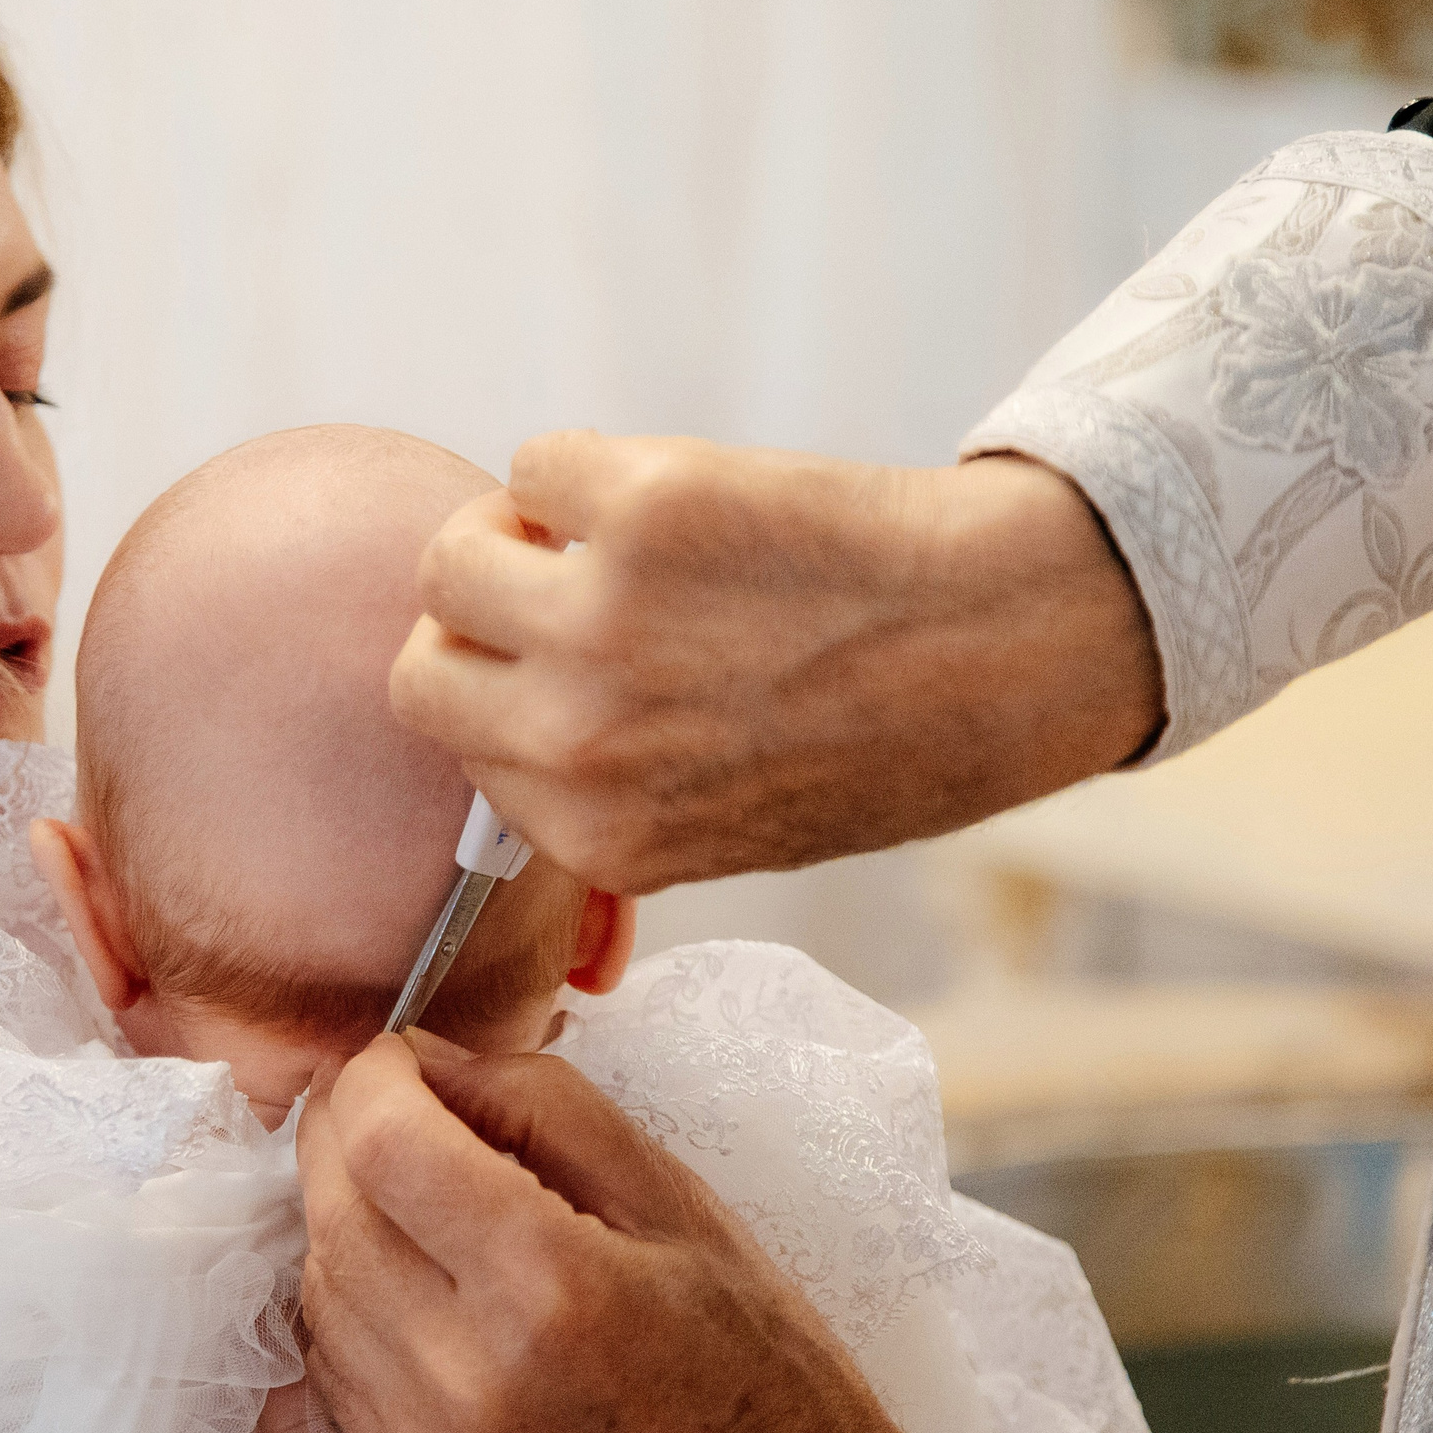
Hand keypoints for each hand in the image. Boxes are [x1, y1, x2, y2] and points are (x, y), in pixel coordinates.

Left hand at [295, 1030, 959, 1432]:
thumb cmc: (760, 1368)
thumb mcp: (679, 1202)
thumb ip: (546, 1107)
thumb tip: (430, 1060)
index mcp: (555, 1286)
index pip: (385, 1145)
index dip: (371, 1077)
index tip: (397, 1056)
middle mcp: (474, 1377)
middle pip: (333, 1211)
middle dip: (340, 1132)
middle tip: (384, 1099)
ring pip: (321, 1289)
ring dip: (340, 1213)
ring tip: (405, 1182)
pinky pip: (337, 1368)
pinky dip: (351, 1299)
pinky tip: (410, 1272)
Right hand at [389, 431, 1160, 893]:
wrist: (1008, 642)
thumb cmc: (873, 736)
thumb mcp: (727, 836)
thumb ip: (622, 860)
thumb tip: (587, 970)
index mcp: (588, 831)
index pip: (450, 740)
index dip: (506, 686)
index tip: (564, 663)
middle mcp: (577, 738)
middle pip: (423, 658)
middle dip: (481, 618)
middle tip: (560, 589)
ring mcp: (601, 621)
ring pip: (454, 553)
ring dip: (518, 530)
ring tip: (609, 535)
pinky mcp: (643, 512)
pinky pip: (542, 461)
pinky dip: (592, 465)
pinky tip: (678, 497)